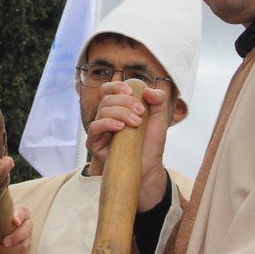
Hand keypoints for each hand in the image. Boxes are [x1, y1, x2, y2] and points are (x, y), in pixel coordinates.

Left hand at [0, 205, 31, 253]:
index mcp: (21, 212)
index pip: (23, 213)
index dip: (19, 217)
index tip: (15, 221)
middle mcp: (27, 225)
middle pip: (26, 231)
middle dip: (15, 238)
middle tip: (4, 242)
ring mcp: (26, 238)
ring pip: (23, 246)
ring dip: (10, 250)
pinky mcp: (22, 248)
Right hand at [84, 81, 170, 211]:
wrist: (149, 167)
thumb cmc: (150, 144)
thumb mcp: (160, 119)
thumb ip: (159, 101)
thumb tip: (148, 89)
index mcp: (118, 107)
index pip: (109, 89)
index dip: (117, 86)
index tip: (131, 92)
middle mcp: (106, 116)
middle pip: (107, 98)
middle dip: (125, 102)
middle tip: (141, 113)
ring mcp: (100, 129)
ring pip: (102, 110)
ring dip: (121, 113)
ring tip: (136, 123)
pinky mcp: (94, 142)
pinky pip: (94, 127)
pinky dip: (107, 123)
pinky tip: (120, 127)